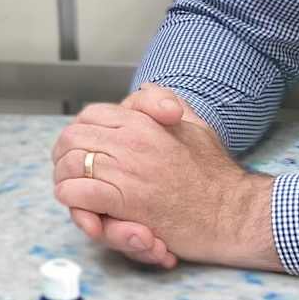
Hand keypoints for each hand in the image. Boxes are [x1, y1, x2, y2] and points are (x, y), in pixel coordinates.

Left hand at [51, 85, 278, 270]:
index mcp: (143, 121)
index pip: (90, 115)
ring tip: (72, 192)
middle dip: (64, 156)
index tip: (82, 149)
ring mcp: (128, 171)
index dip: (79, 132)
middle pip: (72, 138)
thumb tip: (145, 86)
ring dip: (65, 180)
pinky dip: (73, 201)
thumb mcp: (195, 125)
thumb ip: (165, 104)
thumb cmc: (216, 174)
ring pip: (71, 165)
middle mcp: (131, 141)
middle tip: (69, 172)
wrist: (235, 212)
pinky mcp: (128, 202)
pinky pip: (80, 194)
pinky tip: (83, 209)